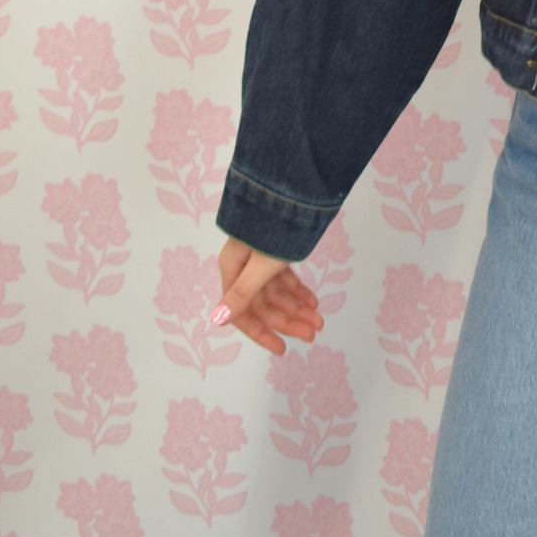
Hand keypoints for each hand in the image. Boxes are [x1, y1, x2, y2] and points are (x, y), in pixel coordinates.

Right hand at [213, 237, 323, 355]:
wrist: (290, 188)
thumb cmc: (273, 227)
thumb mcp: (260, 264)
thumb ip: (242, 293)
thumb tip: (217, 319)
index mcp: (233, 270)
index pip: (243, 312)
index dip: (261, 333)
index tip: (281, 348)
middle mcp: (243, 266)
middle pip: (264, 304)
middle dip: (289, 319)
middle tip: (314, 332)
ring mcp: (259, 257)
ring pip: (277, 292)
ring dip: (297, 307)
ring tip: (319, 320)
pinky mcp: (274, 249)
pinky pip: (284, 277)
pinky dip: (298, 289)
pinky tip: (313, 300)